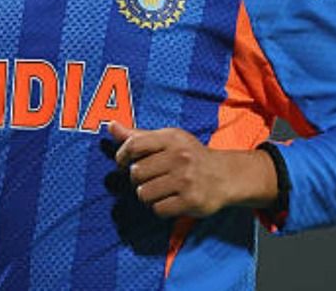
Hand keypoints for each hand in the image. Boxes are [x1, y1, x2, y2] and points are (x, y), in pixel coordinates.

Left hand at [108, 122, 277, 218]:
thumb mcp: (167, 140)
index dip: (122, 156)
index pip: (134, 145)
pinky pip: (158, 209)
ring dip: (148, 195)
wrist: (224, 176)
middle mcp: (180, 157)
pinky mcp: (191, 201)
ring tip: (160, 190)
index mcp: (172, 138)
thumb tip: (111, 127)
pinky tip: (170, 200)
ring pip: (144, 193)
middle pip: (136, 173)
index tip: (122, 163)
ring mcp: (186, 180)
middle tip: (149, 178)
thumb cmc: (189, 156)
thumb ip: (138, 136)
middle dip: (138, 179)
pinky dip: (159, 208)